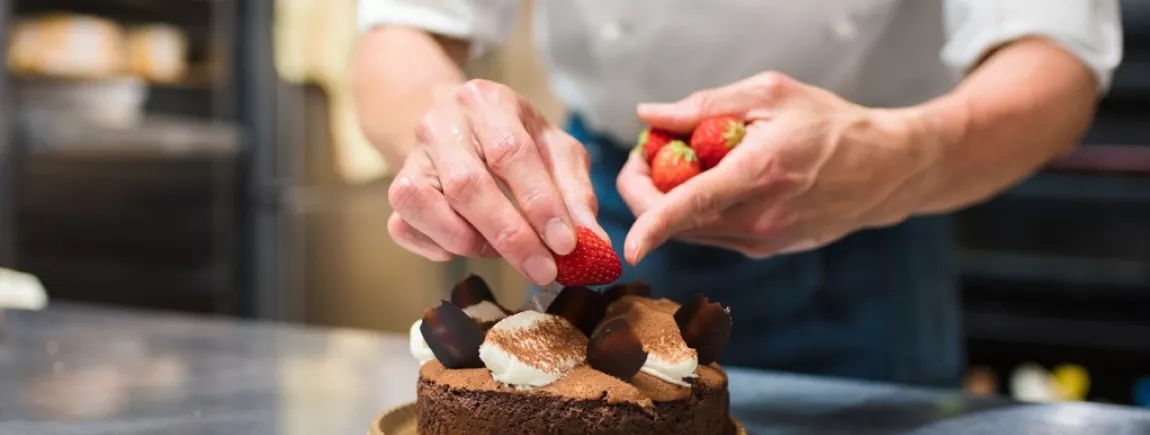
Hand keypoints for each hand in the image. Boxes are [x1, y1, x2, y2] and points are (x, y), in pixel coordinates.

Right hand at [387, 79, 604, 284]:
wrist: (460, 125)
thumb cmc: (517, 140)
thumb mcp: (555, 151)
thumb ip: (576, 193)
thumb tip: (594, 244)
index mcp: (488, 102)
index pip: (511, 153)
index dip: (539, 203)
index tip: (565, 244)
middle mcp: (441, 123)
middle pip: (467, 185)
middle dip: (510, 235)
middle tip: (542, 270)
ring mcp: (412, 156)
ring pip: (424, 206)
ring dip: (470, 241)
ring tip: (506, 253)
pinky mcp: (396, 187)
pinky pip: (404, 227)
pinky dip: (438, 247)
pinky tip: (469, 245)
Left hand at [617, 72, 937, 262]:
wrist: (886, 169)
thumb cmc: (829, 124)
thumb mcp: (769, 94)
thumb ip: (703, 106)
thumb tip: (649, 115)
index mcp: (759, 174)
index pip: (691, 207)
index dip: (651, 224)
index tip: (629, 244)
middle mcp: (759, 218)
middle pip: (677, 221)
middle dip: (646, 187)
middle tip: (648, 149)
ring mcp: (763, 240)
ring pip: (692, 229)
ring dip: (669, 199)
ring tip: (684, 156)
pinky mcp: (765, 249)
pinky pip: (713, 233)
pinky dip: (696, 209)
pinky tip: (712, 178)